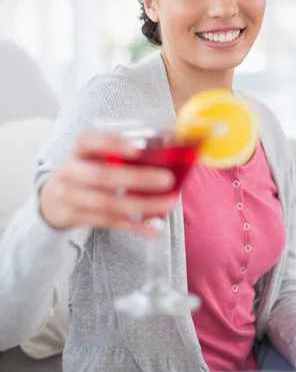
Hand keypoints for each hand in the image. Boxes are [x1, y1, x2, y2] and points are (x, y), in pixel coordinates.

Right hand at [39, 131, 175, 233]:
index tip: (137, 150)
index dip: (112, 144)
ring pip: (108, 204)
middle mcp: (71, 172)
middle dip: (138, 178)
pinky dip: (133, 226)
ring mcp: (70, 197)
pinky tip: (153, 229)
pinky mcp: (76, 218)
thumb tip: (167, 155)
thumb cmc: (84, 172)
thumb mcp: (92, 158)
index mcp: (78, 151)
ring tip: (169, 204)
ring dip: (142, 205)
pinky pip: (109, 223)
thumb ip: (119, 155)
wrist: (52, 200)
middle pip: (103, 176)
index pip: (90, 142)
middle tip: (167, 179)